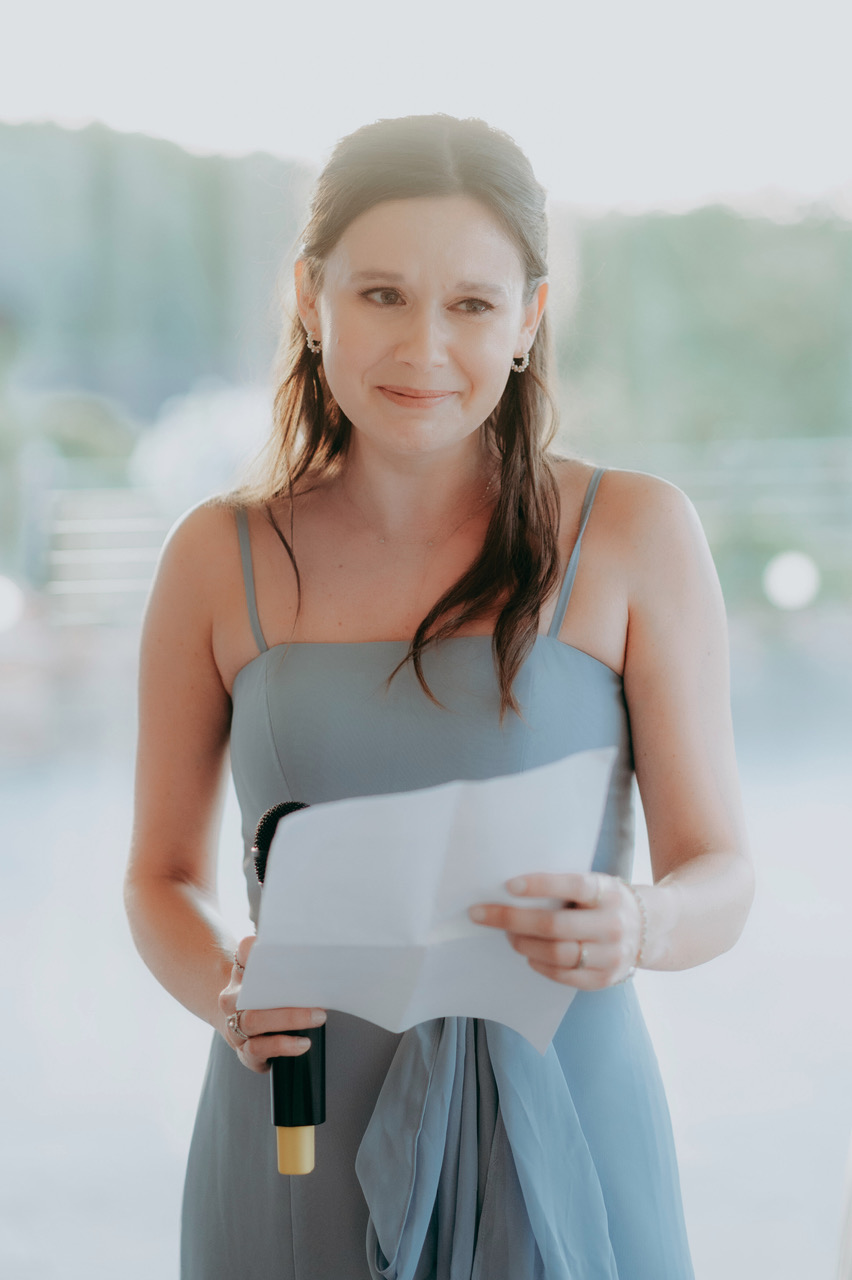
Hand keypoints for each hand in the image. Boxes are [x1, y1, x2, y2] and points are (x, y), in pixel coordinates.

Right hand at [218, 935, 326, 1073]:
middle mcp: (232, 999)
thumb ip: (291, 971)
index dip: (256, 947)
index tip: (277, 945)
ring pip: (254, 1021)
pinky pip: (257, 1049)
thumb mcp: (274, 982)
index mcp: (241, 974)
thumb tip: (322, 963)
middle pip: (252, 992)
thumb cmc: (267, 1000)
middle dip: (285, 991)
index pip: (244, 952)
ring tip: (317, 1018)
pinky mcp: (244, 1051)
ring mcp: (234, 1026)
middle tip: (316, 995)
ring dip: (290, 1019)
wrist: (242, 1027)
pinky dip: (283, 1045)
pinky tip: (303, 1043)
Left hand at [468, 872, 642, 988]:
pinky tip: (528, 955)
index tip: (509, 885)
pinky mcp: (606, 979)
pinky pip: (565, 976)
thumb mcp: (597, 884)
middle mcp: (613, 924)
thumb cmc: (606, 900)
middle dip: (512, 920)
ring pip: (557, 954)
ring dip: (524, 944)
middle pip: (555, 925)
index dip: (540, 885)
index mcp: (609, 892)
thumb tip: (512, 890)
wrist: (652, 927)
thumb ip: (566, 887)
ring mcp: (612, 955)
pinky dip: (540, 965)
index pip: (573, 885)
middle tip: (482, 914)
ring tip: (508, 935)